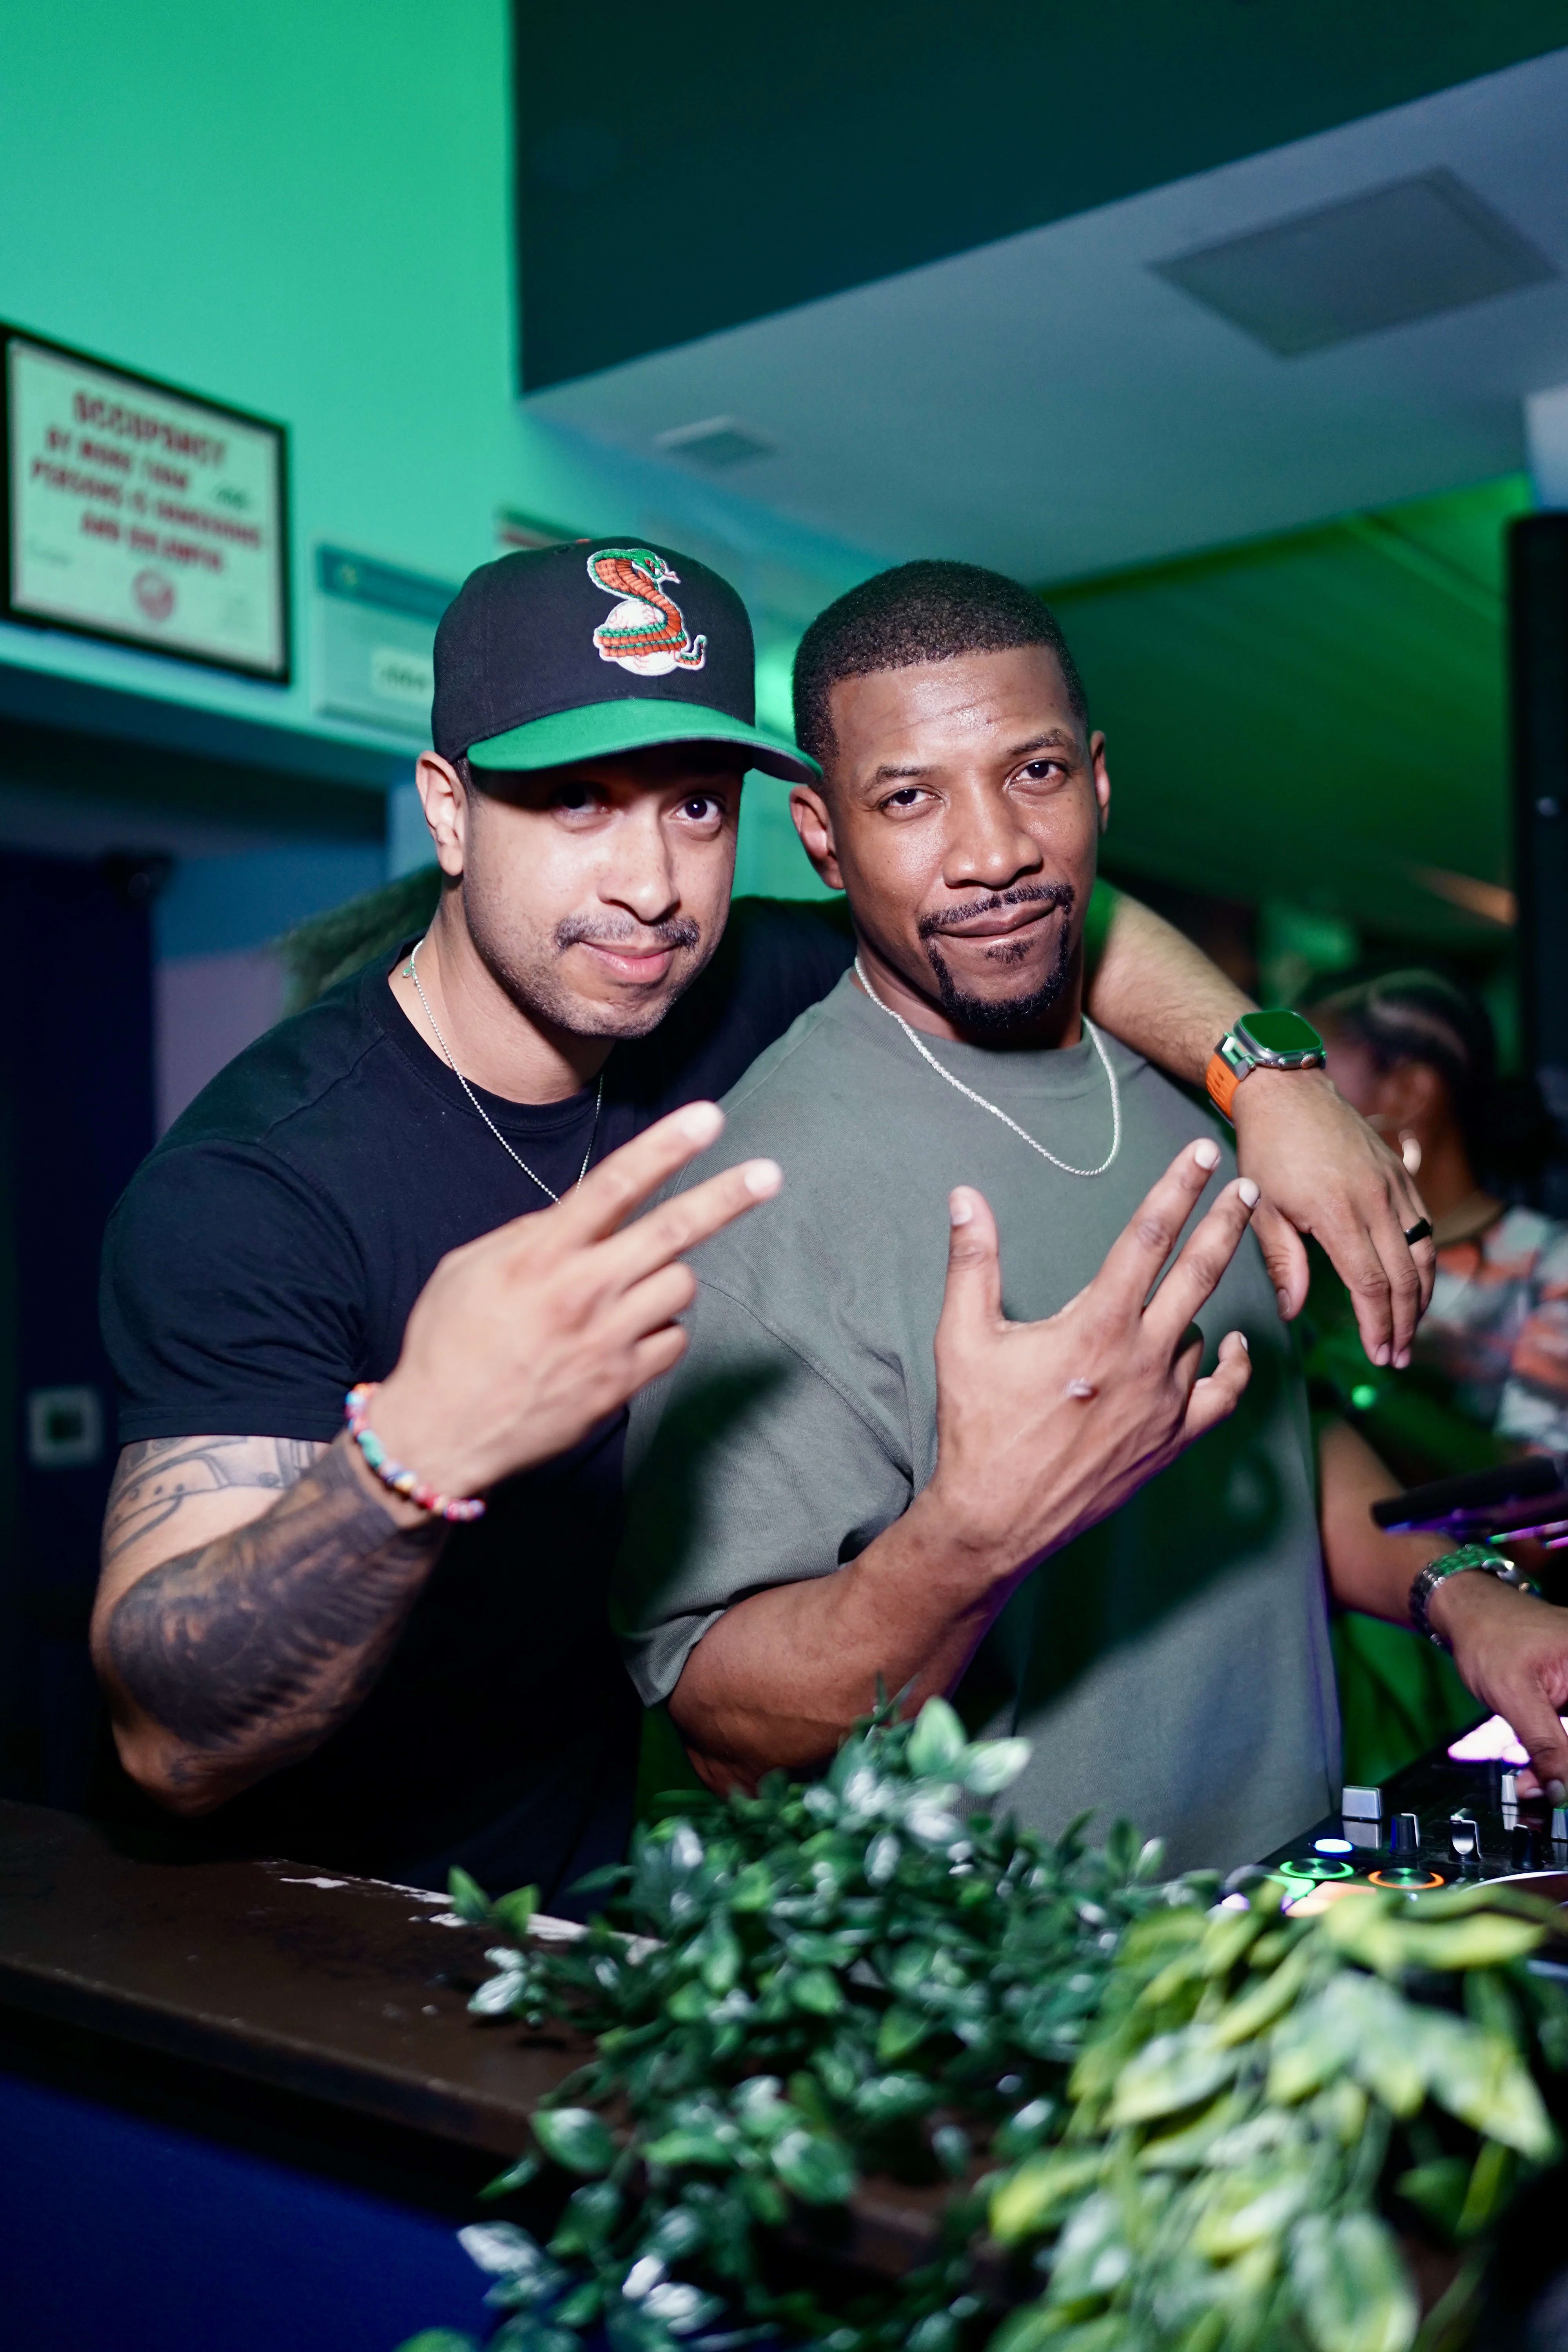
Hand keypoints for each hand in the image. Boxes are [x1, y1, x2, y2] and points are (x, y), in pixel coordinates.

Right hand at [372, 1102, 780, 1498]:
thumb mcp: (469, 1268)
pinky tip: (625, 1335)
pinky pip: (673, 1340)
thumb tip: (580, 1216)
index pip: (615, 1185)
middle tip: (769, 1174)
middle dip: (726, 1197)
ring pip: (680, 1286)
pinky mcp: (622, 1384)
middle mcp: (583, 1293)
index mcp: (541, 1255)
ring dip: (668, 1275)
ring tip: (629, 1285)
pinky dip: (660, 1330)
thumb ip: (528, 1235)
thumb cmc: (448, 1343)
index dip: (666, 1147)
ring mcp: (608, 1342)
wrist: (440, 1435)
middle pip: (673, 1232)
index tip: (708, 1118)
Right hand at [918, 1137, 1255, 1578]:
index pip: (1147, 1236)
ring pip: (1196, 1333)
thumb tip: (964, 1197)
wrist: (997, 1517)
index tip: (1202, 1154)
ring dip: (1189, 1309)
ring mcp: (1163, 1403)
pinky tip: (1233, 1347)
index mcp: (1096, 1323)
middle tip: (1249, 1185)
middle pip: (1199, 1272)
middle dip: (1226, 1221)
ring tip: (1166, 1300)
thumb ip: (972, 1262)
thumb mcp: (964, 1337)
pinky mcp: (1171, 1442)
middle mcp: (1142, 1357)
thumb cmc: (978, 1425)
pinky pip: (1221, 1396)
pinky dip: (1232, 1368)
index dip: (1177, 1189)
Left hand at [1230, 1066, 1434, 1368]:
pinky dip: (1426, 1260)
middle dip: (1405, 1323)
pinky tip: (1418, 1281)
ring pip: (1424, 1252)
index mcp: (1339, 1213)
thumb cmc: (1267, 1150)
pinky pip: (1425, 1225)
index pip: (1371, 1284)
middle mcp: (1376, 1200)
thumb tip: (1292, 1311)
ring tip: (1412, 1329)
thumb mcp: (1262, 1209)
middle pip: (1405, 1276)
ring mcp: (1394, 1185)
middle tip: (1398, 1356)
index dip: (1378, 1325)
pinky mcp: (1401, 1174)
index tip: (1379, 1354)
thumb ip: (1284, 1263)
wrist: (1287, 1092)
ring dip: (1423, 1296)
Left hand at [1428, 1571, 1567, 1801]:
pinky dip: (1557, 1750)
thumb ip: (1545, 1745)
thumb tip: (1563, 1793)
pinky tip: (1539, 1768)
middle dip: (1564, 1769)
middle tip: (1545, 1793)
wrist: (1469, 1611)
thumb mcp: (1515, 1695)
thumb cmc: (1488, 1637)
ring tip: (1533, 1783)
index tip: (1560, 1793)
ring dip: (1560, 1765)